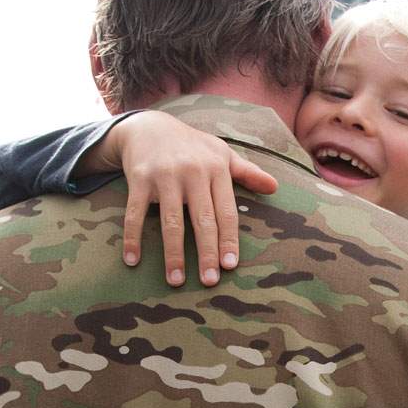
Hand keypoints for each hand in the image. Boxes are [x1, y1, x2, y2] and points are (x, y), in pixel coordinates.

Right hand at [82, 112, 277, 285]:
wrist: (149, 125)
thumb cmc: (192, 146)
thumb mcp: (222, 154)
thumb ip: (248, 173)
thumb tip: (275, 188)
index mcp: (216, 169)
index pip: (226, 212)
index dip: (228, 240)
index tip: (230, 266)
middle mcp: (193, 172)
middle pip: (203, 220)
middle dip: (207, 252)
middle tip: (210, 281)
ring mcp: (165, 176)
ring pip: (171, 221)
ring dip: (173, 253)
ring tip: (176, 281)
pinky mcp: (139, 179)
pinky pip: (135, 213)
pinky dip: (133, 237)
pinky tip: (133, 261)